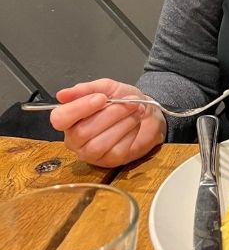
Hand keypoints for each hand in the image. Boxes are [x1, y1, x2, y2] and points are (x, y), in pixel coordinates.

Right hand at [50, 79, 166, 167]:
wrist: (148, 113)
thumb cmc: (124, 101)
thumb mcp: (107, 88)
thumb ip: (86, 89)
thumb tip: (62, 94)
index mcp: (69, 119)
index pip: (60, 119)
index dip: (79, 108)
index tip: (101, 98)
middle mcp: (75, 139)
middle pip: (82, 131)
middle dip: (111, 114)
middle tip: (130, 102)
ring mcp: (90, 153)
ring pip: (98, 144)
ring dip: (123, 124)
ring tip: (135, 112)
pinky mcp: (109, 160)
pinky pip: (116, 150)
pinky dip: (130, 134)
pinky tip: (135, 125)